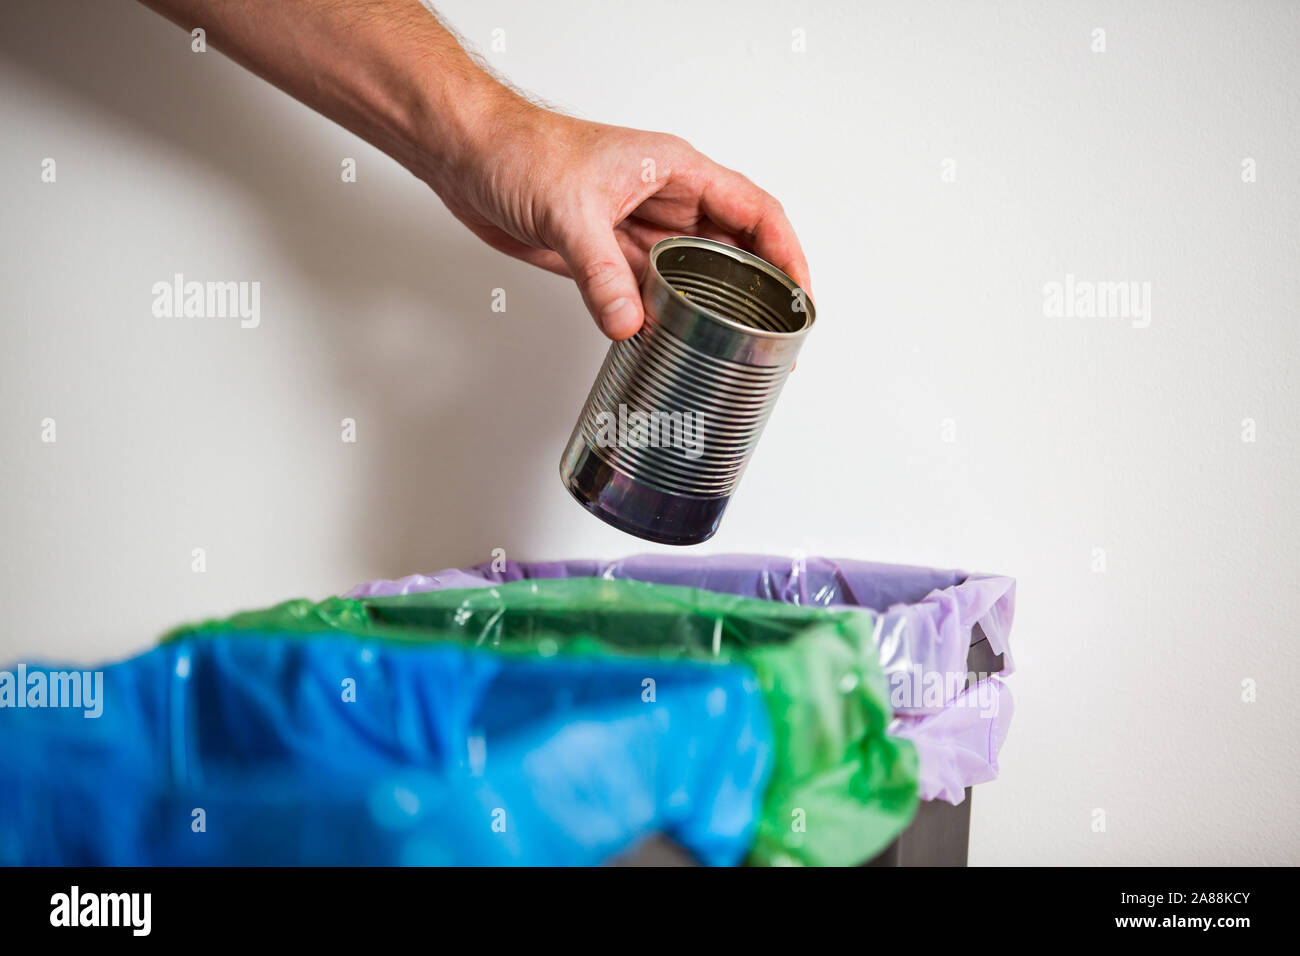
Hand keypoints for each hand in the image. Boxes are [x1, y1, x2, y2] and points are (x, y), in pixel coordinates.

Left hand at [425, 97, 811, 339]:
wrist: (466, 155)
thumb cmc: (519, 149)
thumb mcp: (569, 211)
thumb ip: (602, 273)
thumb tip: (631, 322)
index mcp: (677, 171)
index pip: (755, 212)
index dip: (787, 254)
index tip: (800, 296)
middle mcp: (666, 202)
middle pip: (733, 249)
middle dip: (757, 292)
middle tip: (774, 337)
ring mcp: (637, 231)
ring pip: (692, 275)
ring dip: (711, 310)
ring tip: (735, 349)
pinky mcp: (606, 256)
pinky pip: (650, 291)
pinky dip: (665, 318)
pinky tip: (674, 342)